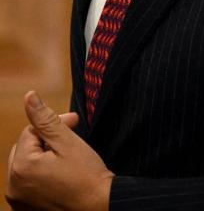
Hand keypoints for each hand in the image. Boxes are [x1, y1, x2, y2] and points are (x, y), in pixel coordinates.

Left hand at [5, 91, 113, 210]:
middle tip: (70, 140)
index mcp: (22, 166)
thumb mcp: (68, 143)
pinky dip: (39, 177)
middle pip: (24, 149)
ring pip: (25, 166)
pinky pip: (27, 185)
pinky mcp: (25, 210)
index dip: (54, 124)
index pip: (31, 132)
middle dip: (45, 141)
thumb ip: (45, 119)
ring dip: (42, 158)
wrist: (99, 207)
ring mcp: (17, 201)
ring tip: (66, 159)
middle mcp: (13, 185)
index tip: (75, 122)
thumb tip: (29, 96)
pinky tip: (60, 176)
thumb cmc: (87, 175)